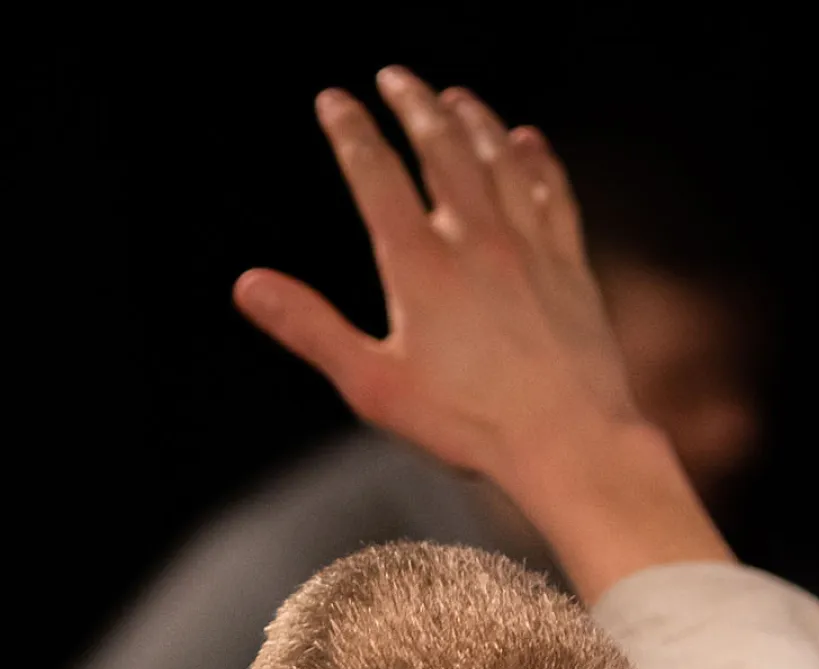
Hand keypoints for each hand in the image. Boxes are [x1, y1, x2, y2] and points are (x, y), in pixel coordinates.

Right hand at [234, 68, 641, 498]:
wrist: (567, 441)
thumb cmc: (467, 425)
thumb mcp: (372, 384)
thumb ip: (311, 328)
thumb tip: (248, 286)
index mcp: (419, 264)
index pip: (375, 174)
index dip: (350, 131)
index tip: (333, 100)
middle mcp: (476, 239)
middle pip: (441, 148)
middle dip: (413, 105)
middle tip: (395, 77)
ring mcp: (530, 248)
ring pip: (498, 160)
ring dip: (473, 121)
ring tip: (455, 98)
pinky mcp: (571, 267)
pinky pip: (552, 193)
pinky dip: (535, 160)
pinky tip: (526, 143)